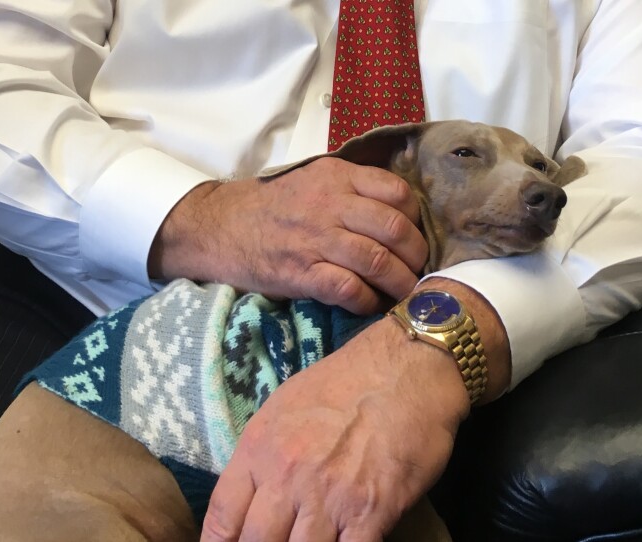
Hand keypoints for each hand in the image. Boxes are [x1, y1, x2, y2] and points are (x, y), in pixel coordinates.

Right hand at [148, 158, 427, 313]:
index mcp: (337, 177)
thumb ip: (354, 189)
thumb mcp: (315, 180)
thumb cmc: (275, 207)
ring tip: (407, 293)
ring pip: (377, 261)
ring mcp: (315, 240)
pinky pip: (349, 289)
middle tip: (420, 270)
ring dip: (400, 282)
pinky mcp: (300, 273)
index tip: (417, 237)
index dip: (416, 219)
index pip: (397, 192)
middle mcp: (330, 205)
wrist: (220, 227)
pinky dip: (368, 301)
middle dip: (417, 255)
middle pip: (394, 229)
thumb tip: (403, 214)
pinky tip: (371, 304)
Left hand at [200, 317, 470, 541]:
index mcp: (259, 449)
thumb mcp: (284, 406)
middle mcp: (287, 477)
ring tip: (313, 540)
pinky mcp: (372, 512)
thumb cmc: (346, 381)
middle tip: (280, 539)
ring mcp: (329, 498)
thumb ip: (263, 453)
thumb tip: (253, 494)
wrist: (408, 368)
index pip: (221, 519)